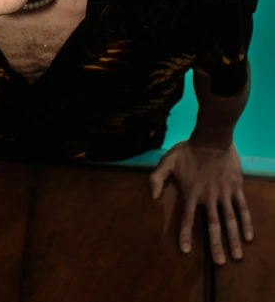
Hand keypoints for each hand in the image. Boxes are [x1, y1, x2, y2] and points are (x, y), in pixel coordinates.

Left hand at [149, 139, 253, 264]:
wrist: (212, 138)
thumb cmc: (188, 149)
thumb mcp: (167, 161)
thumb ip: (157, 178)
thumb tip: (152, 196)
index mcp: (192, 192)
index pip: (187, 218)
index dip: (185, 235)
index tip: (185, 251)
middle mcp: (208, 197)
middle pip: (213, 225)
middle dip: (216, 245)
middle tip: (219, 263)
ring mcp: (224, 193)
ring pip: (230, 220)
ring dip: (233, 239)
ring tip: (237, 256)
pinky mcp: (236, 187)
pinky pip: (242, 208)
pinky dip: (246, 222)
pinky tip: (249, 236)